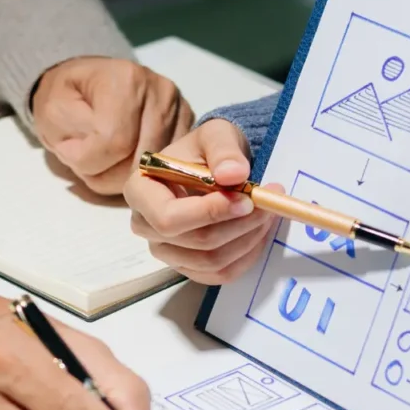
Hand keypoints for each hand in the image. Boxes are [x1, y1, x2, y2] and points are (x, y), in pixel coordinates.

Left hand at [32, 57, 193, 194]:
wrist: (89, 85)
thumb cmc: (68, 97)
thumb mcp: (50, 113)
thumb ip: (69, 140)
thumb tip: (97, 160)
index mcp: (127, 80)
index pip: (114, 143)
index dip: (87, 160)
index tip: (71, 149)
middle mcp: (162, 91)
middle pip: (138, 161)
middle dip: (106, 174)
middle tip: (87, 159)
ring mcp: (180, 110)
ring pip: (155, 172)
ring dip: (123, 177)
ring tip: (105, 159)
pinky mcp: (188, 129)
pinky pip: (167, 170)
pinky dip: (143, 175)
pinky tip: (126, 160)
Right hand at [124, 118, 279, 284]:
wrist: (212, 167)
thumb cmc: (206, 150)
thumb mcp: (216, 135)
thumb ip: (224, 151)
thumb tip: (233, 175)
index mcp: (141, 192)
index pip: (169, 218)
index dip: (210, 213)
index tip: (247, 199)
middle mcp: (146, 226)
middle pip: (196, 242)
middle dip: (240, 225)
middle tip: (269, 203)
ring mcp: (166, 251)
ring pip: (212, 261)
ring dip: (249, 239)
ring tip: (268, 212)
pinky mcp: (189, 266)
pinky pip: (221, 273)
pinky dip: (248, 255)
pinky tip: (259, 231)